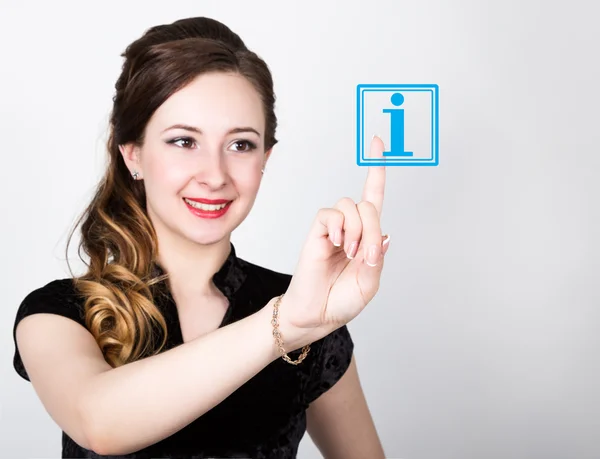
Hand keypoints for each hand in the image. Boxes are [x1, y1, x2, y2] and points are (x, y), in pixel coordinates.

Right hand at [280, 135, 389, 347]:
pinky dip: (339, 227)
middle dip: (372, 228)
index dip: (377, 171)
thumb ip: (377, 259)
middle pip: (368, 204)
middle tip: (365, 257)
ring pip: (350, 206)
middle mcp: (351, 228)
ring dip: (356, 230)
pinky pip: (330, 214)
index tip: (378, 142)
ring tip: (349, 253)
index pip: (374, 197)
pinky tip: (337, 244)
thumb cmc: (341, 300)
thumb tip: (382, 235)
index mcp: (366, 237)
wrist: (317, 314)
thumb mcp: (370, 283)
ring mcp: (333, 229)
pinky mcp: (317, 232)